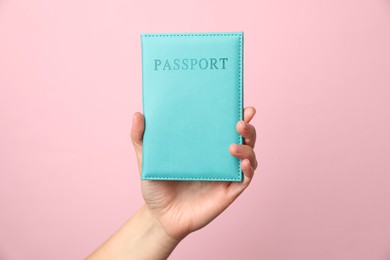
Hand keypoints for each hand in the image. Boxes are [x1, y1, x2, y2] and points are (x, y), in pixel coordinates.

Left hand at [131, 107, 257, 240]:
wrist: (159, 215)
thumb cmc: (156, 185)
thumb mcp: (146, 158)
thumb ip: (141, 137)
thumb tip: (138, 114)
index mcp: (205, 145)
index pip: (225, 125)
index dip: (238, 114)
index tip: (242, 104)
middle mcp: (219, 157)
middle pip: (244, 138)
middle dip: (248, 128)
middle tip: (240, 120)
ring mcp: (225, 174)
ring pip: (249, 156)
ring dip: (248, 147)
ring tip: (233, 145)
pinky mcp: (228, 192)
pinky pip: (245, 179)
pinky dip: (248, 169)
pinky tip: (242, 164)